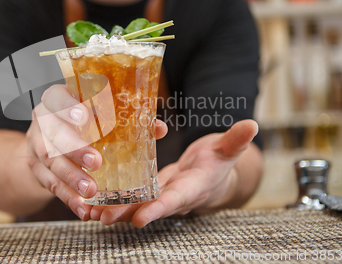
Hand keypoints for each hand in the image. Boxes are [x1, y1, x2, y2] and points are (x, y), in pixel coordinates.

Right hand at [26, 84, 167, 220]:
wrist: (46, 137)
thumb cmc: (81, 121)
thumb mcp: (97, 113)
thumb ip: (125, 118)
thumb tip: (159, 129)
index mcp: (57, 99)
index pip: (57, 97)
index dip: (67, 106)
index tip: (84, 116)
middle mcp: (43, 121)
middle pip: (54, 133)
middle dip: (74, 148)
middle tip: (96, 162)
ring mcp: (35, 145)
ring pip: (51, 162)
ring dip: (72, 178)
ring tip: (91, 191)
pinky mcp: (35, 168)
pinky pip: (49, 184)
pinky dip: (67, 198)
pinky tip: (82, 209)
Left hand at [89, 119, 258, 226]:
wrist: (211, 174)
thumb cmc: (218, 161)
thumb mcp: (227, 149)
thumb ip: (236, 140)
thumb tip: (252, 124)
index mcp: (193, 187)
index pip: (176, 199)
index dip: (159, 209)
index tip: (142, 218)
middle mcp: (174, 196)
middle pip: (149, 207)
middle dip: (127, 213)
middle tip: (104, 216)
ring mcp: (160, 195)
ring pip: (135, 205)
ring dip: (114, 209)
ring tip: (89, 212)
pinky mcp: (150, 189)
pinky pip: (130, 197)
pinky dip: (113, 200)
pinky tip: (91, 201)